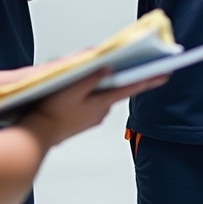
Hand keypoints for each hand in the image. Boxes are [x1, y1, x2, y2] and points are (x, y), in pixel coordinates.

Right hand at [23, 67, 168, 144]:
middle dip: (134, 78)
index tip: (165, 74)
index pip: (131, 87)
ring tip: (120, 69)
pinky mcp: (86, 117)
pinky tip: (95, 84)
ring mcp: (94, 115)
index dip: (149, 79)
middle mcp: (102, 110)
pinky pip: (98, 100)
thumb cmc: (51, 113)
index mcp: (101, 102)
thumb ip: (90, 78)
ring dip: (114, 84)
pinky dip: (100, 91)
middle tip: (152, 68)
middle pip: (122, 89)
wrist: (37, 135)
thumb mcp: (70, 91)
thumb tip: (108, 67)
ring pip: (108, 94)